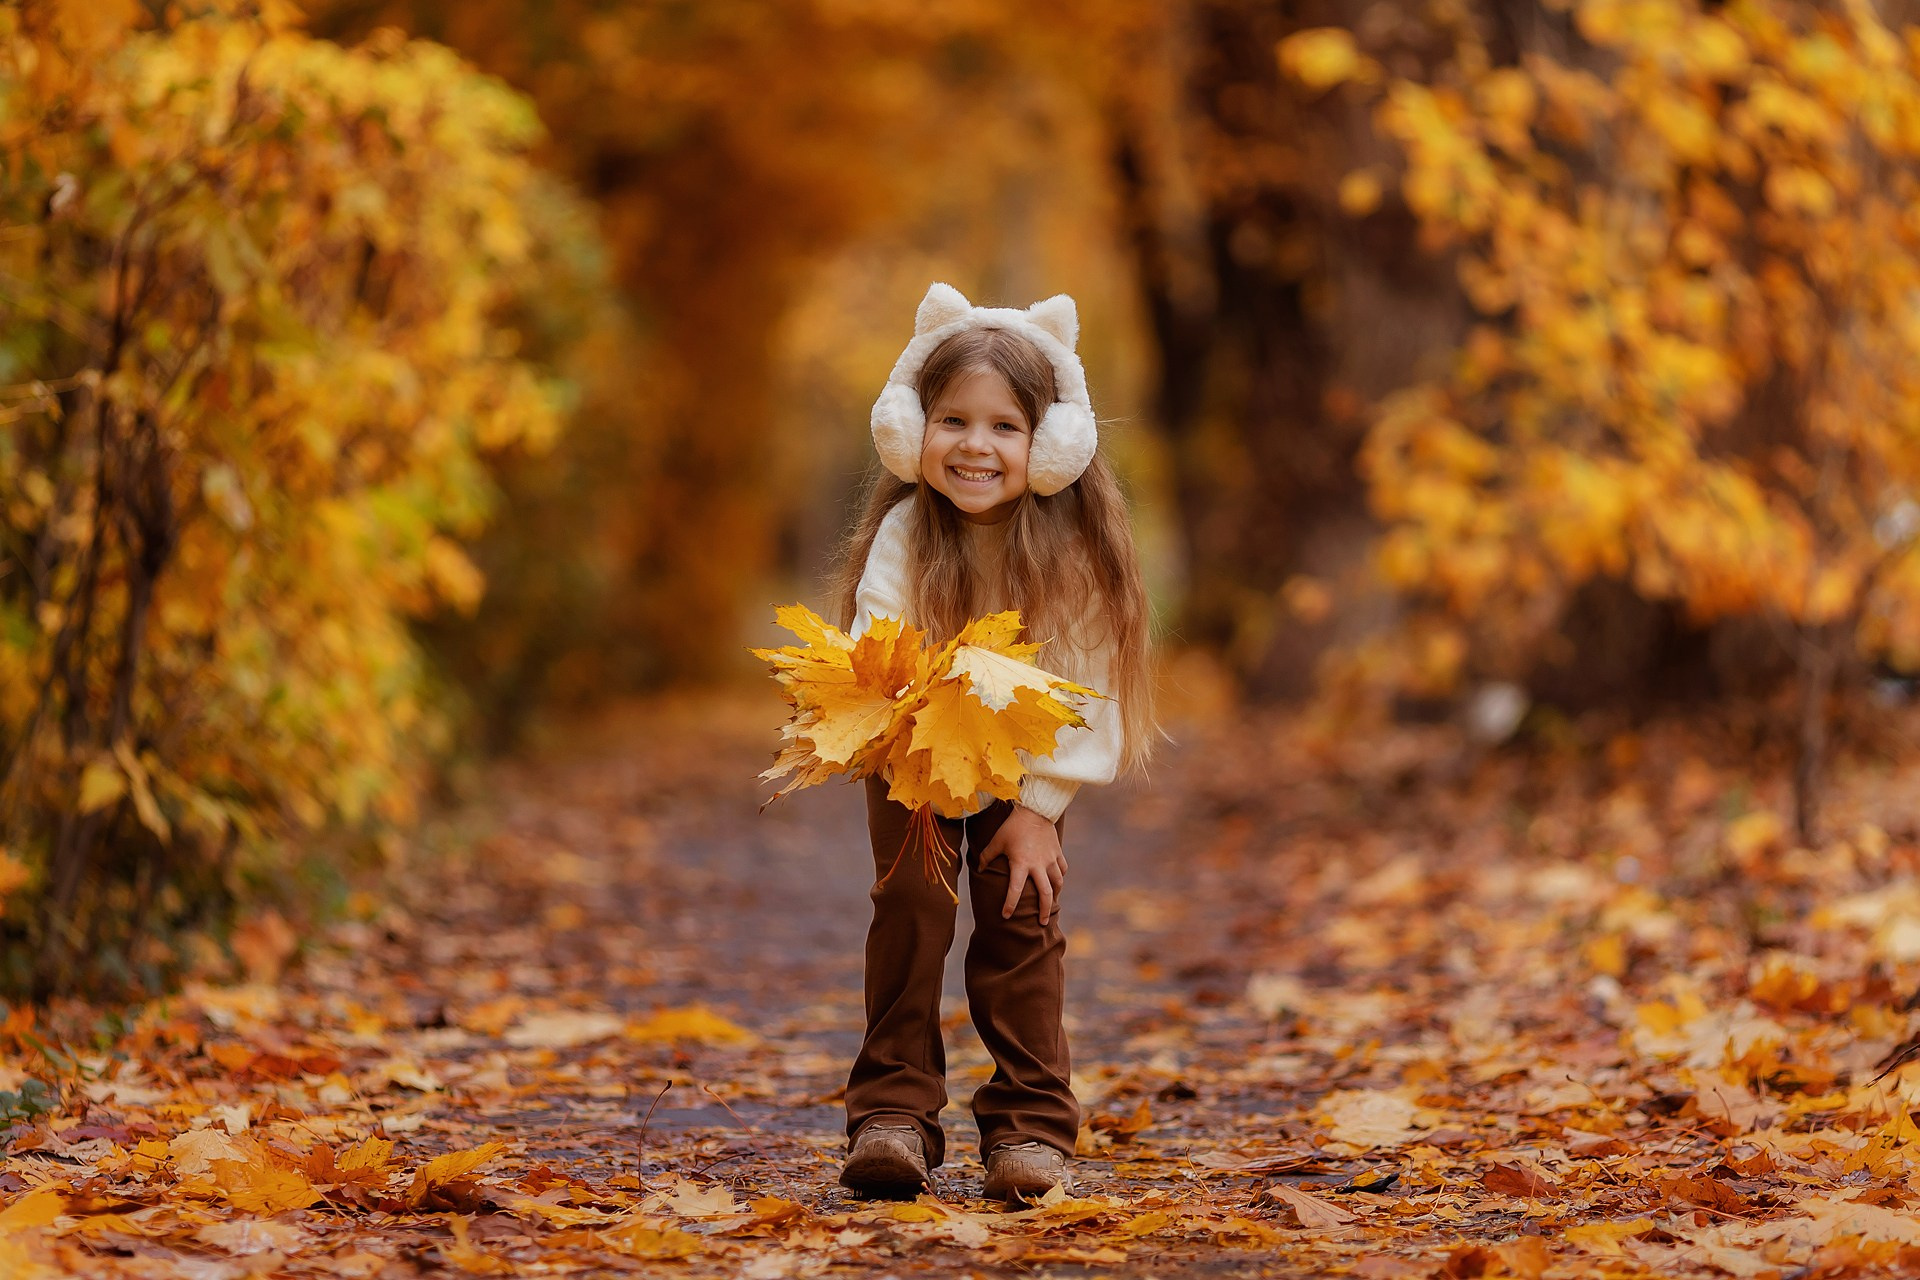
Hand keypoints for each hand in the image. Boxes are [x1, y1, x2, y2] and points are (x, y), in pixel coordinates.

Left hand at [978, 805, 1067, 925]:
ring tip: (1051, 904)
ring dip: (1054, 895)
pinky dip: (1060, 877)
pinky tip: (1057, 881)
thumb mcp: (997, 841)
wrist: (1035, 810)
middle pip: (1045, 894)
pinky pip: (1062, 869)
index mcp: (1021, 864)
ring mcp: (1050, 860)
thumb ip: (987, 856)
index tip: (1005, 915)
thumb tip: (980, 869)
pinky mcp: (1057, 853)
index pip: (1015, 890)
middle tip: (1042, 923)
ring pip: (1057, 883)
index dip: (1010, 905)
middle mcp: (1038, 865)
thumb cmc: (1013, 826)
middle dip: (1044, 910)